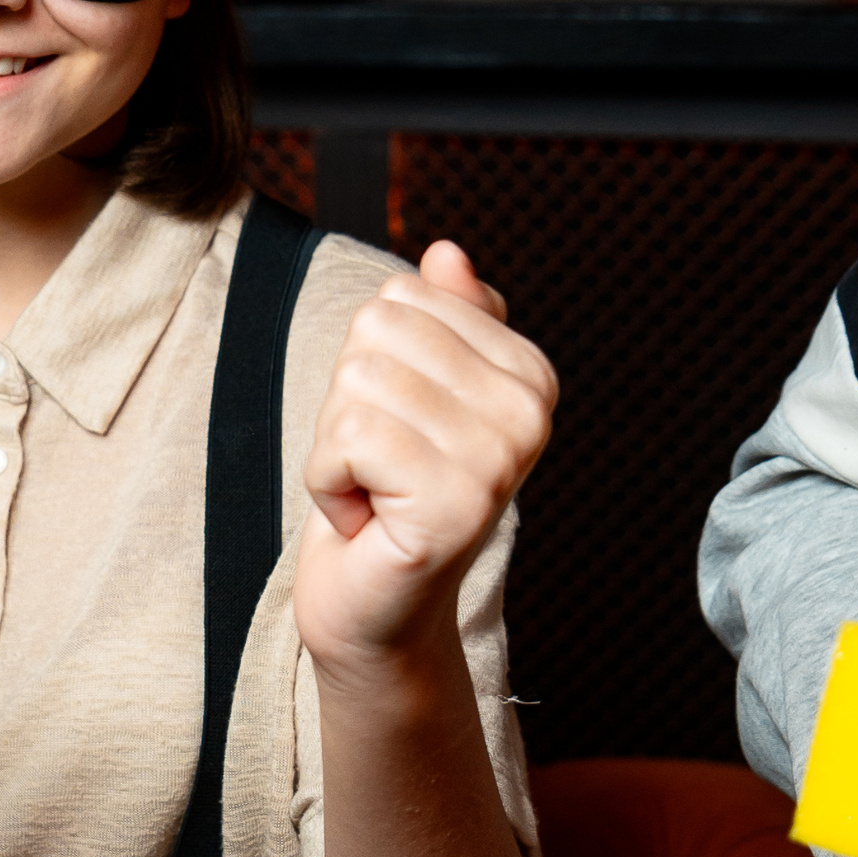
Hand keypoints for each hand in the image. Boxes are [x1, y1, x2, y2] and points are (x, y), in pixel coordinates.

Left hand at [294, 242, 556, 677]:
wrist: (372, 604)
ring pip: (356, 383)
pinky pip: (346, 438)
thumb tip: (447, 252)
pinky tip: (367, 519)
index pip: (402, 296)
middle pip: (375, 334)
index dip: (372, 362)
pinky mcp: (457, 503)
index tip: (399, 427)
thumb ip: (436, 319)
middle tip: (380, 465)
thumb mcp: (405, 391)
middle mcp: (529, 412)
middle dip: (347, 402)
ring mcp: (500, 459)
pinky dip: (328, 481)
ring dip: (335, 445)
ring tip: (374, 491)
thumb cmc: (383, 493)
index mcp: (528, 371)